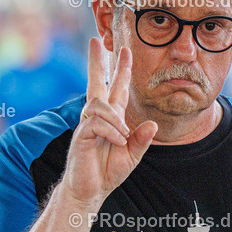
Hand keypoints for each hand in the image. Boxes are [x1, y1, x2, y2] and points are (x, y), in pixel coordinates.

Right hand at [61, 39, 157, 208]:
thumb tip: (152, 124)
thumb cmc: (108, 172)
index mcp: (111, 119)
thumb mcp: (132, 156)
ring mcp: (87, 125)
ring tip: (122, 137)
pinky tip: (117, 141)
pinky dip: (111, 131)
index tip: (124, 51)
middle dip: (97, 61)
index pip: (116, 89)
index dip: (120, 70)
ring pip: (100, 105)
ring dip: (116, 119)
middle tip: (96, 40)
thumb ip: (141, 140)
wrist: (90, 190)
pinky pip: (96, 123)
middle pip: (96, 82)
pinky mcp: (80, 135)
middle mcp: (97, 117)